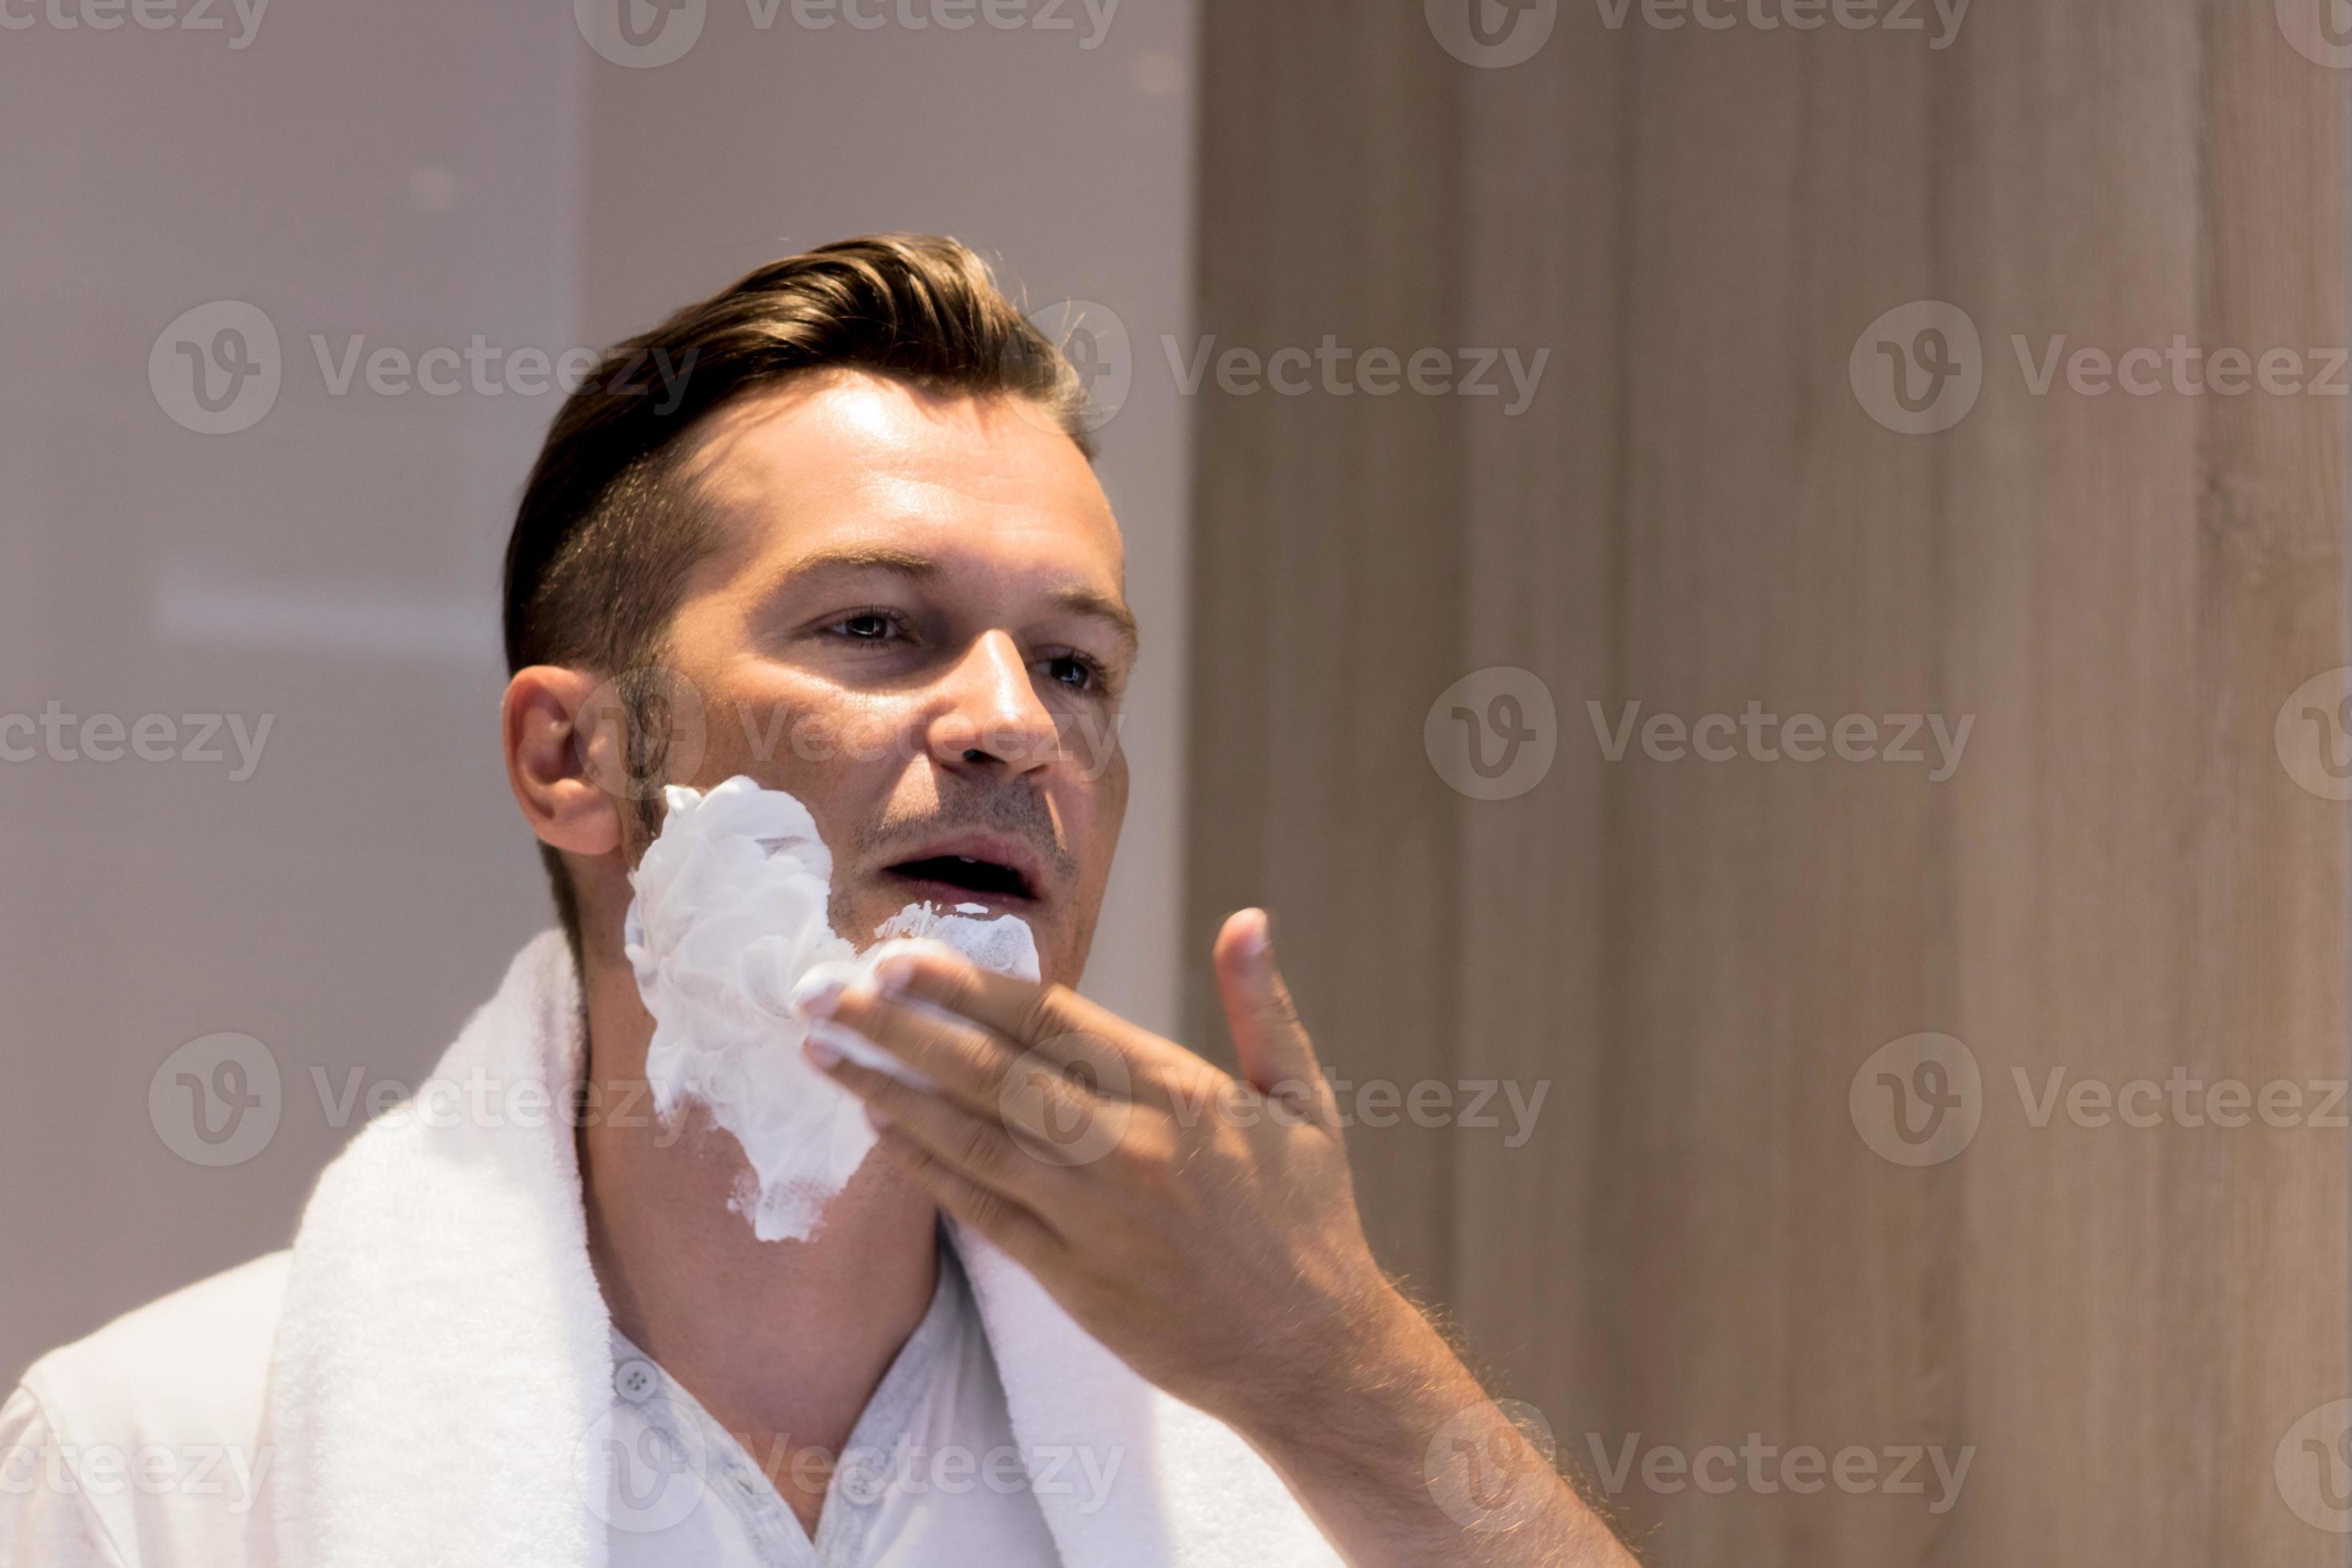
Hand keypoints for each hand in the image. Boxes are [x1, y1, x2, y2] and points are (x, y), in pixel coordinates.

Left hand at [798, 907, 1633, 1566]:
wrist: (1311, 1356)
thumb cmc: (1309, 1220)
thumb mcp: (1304, 1101)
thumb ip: (1263, 1006)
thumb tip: (1247, 919)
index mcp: (1179, 1092)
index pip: (1052, 1021)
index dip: (969, 987)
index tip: (900, 955)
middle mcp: (1127, 1148)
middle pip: (993, 1073)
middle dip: (902, 1028)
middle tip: (828, 991)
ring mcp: (1093, 1218)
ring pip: (972, 1140)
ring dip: (891, 1092)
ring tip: (826, 1052)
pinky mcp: (1070, 1279)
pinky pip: (981, 1212)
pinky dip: (926, 1168)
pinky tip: (879, 1131)